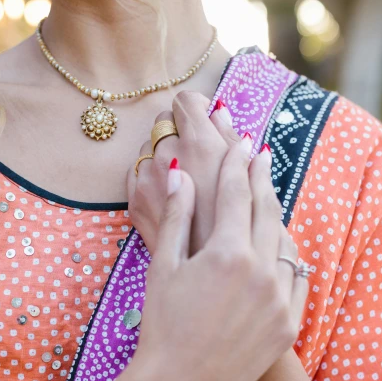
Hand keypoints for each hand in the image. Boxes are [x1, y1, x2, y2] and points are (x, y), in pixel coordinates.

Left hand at [127, 91, 240, 253]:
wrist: (209, 279)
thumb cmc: (238, 228)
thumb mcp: (246, 180)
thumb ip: (230, 139)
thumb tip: (220, 112)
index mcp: (200, 144)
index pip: (185, 101)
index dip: (197, 110)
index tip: (205, 124)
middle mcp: (169, 155)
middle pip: (164, 121)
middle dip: (179, 133)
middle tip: (198, 156)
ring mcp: (147, 179)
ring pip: (147, 147)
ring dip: (163, 155)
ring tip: (185, 181)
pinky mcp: (135, 202)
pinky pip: (136, 173)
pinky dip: (150, 178)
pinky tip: (169, 196)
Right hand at [129, 141, 307, 380]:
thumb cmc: (162, 328)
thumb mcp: (162, 269)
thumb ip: (174, 217)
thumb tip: (178, 174)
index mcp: (227, 253)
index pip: (236, 194)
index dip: (236, 165)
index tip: (239, 144)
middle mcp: (262, 272)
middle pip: (266, 210)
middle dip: (260, 178)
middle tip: (258, 154)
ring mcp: (280, 299)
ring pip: (286, 242)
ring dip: (275, 216)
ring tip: (267, 198)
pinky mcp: (289, 324)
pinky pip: (298, 278)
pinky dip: (289, 258)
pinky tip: (280, 248)